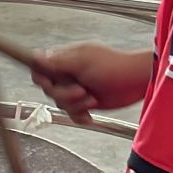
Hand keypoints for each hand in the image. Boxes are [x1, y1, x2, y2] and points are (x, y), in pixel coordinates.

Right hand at [30, 43, 153, 121]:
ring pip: (60, 103)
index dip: (42, 78)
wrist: (137, 82)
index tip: (51, 84)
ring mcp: (76, 88)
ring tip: (92, 99)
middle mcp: (68, 74)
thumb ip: (58, 62)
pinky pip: (73, 113)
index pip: (40, 68)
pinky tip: (89, 116)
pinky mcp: (85, 102)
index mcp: (64, 60)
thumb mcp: (82, 62)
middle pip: (49, 89)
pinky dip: (80, 116)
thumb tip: (35, 57)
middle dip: (64, 94)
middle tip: (82, 91)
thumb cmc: (114, 67)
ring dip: (75, 105)